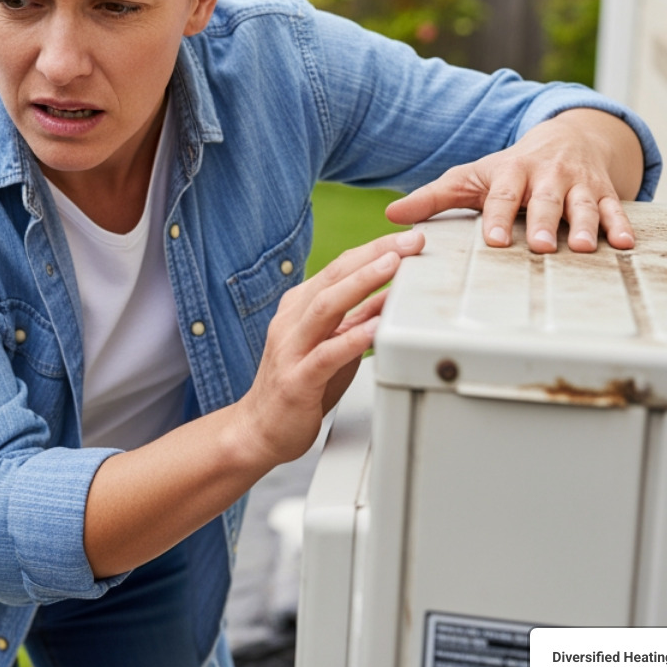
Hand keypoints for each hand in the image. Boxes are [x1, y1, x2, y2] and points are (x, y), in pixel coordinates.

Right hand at [231, 230, 424, 466]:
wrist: (258, 429)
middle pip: (333, 277)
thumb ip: (358, 318)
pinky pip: (326, 354)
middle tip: (409, 241)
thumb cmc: (298, 386)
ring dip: (362, 283)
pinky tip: (375, 327)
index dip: (373, 249)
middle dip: (374, 255)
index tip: (406, 237)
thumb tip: (392, 292)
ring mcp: (291, 348)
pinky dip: (353, 338)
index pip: (338, 267)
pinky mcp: (296, 380)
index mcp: (299, 307)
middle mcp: (292, 321)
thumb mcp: (332, 344)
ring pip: (326, 306)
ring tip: (393, 267)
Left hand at [384, 108, 643, 253]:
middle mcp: (546, 175)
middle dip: (543, 222)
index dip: (498, 217)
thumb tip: (392, 215)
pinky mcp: (604, 191)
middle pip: (545, 200)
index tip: (493, 240)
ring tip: (582, 248)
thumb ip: (433, 197)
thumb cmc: (510, 168)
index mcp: (511, 172)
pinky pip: (615, 208)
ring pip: (583, 204)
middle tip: (541, 247)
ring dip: (584, 225)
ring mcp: (578, 183)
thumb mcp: (471, 177)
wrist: (566, 137)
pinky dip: (621, 225)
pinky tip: (625, 244)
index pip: (502, 196)